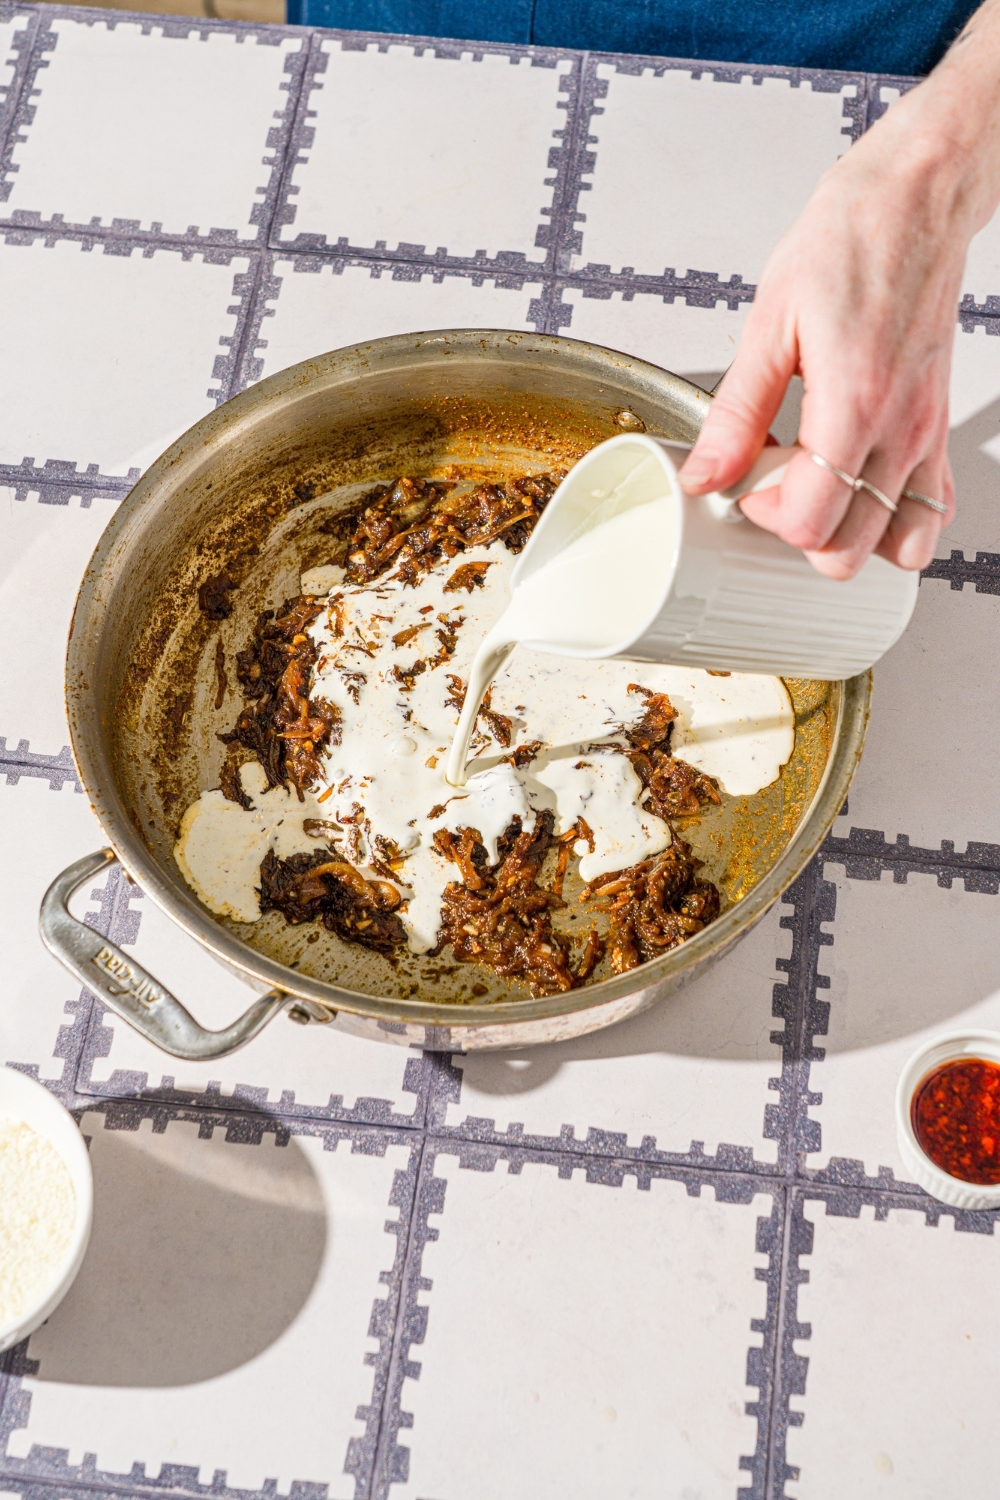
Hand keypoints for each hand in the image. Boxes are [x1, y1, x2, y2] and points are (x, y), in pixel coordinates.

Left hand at [678, 21, 999, 579]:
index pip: (808, 520)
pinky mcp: (936, 424)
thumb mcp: (770, 322)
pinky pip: (930, 508)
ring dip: (845, 534)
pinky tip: (858, 491)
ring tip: (811, 490)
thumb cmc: (850, 238)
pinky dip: (894, 521)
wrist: (917, 195)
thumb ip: (736, 412)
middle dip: (797, 535)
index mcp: (854, 403)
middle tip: (771, 488)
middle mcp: (900, 428)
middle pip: (848, 551)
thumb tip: (705, 473)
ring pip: (893, 543)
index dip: (762, 516)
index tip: (744, 482)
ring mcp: (925, 432)